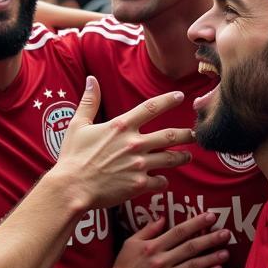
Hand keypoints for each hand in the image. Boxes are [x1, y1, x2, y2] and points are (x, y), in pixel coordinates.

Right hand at [54, 78, 193, 209]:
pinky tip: (162, 181)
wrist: (72, 188)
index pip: (151, 107)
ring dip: (182, 157)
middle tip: (195, 133)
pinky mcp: (139, 184)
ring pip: (171, 159)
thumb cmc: (73, 157)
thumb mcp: (78, 125)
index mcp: (121, 126)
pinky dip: (163, 181)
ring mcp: (139, 165)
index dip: (168, 100)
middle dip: (188, 134)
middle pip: (171, 135)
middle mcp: (135, 143)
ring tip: (187, 156)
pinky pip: (160, 182)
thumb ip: (89, 102)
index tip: (181, 96)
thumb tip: (92, 80)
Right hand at [107, 214, 230, 267]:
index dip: (196, 223)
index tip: (211, 216)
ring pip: (194, 265)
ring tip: (226, 251)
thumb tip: (163, 218)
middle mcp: (161, 261)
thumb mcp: (130, 244)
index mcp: (152, 247)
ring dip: (212, 258)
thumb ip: (148, 230)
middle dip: (210, 239)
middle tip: (226, 233)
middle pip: (190, 247)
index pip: (178, 232)